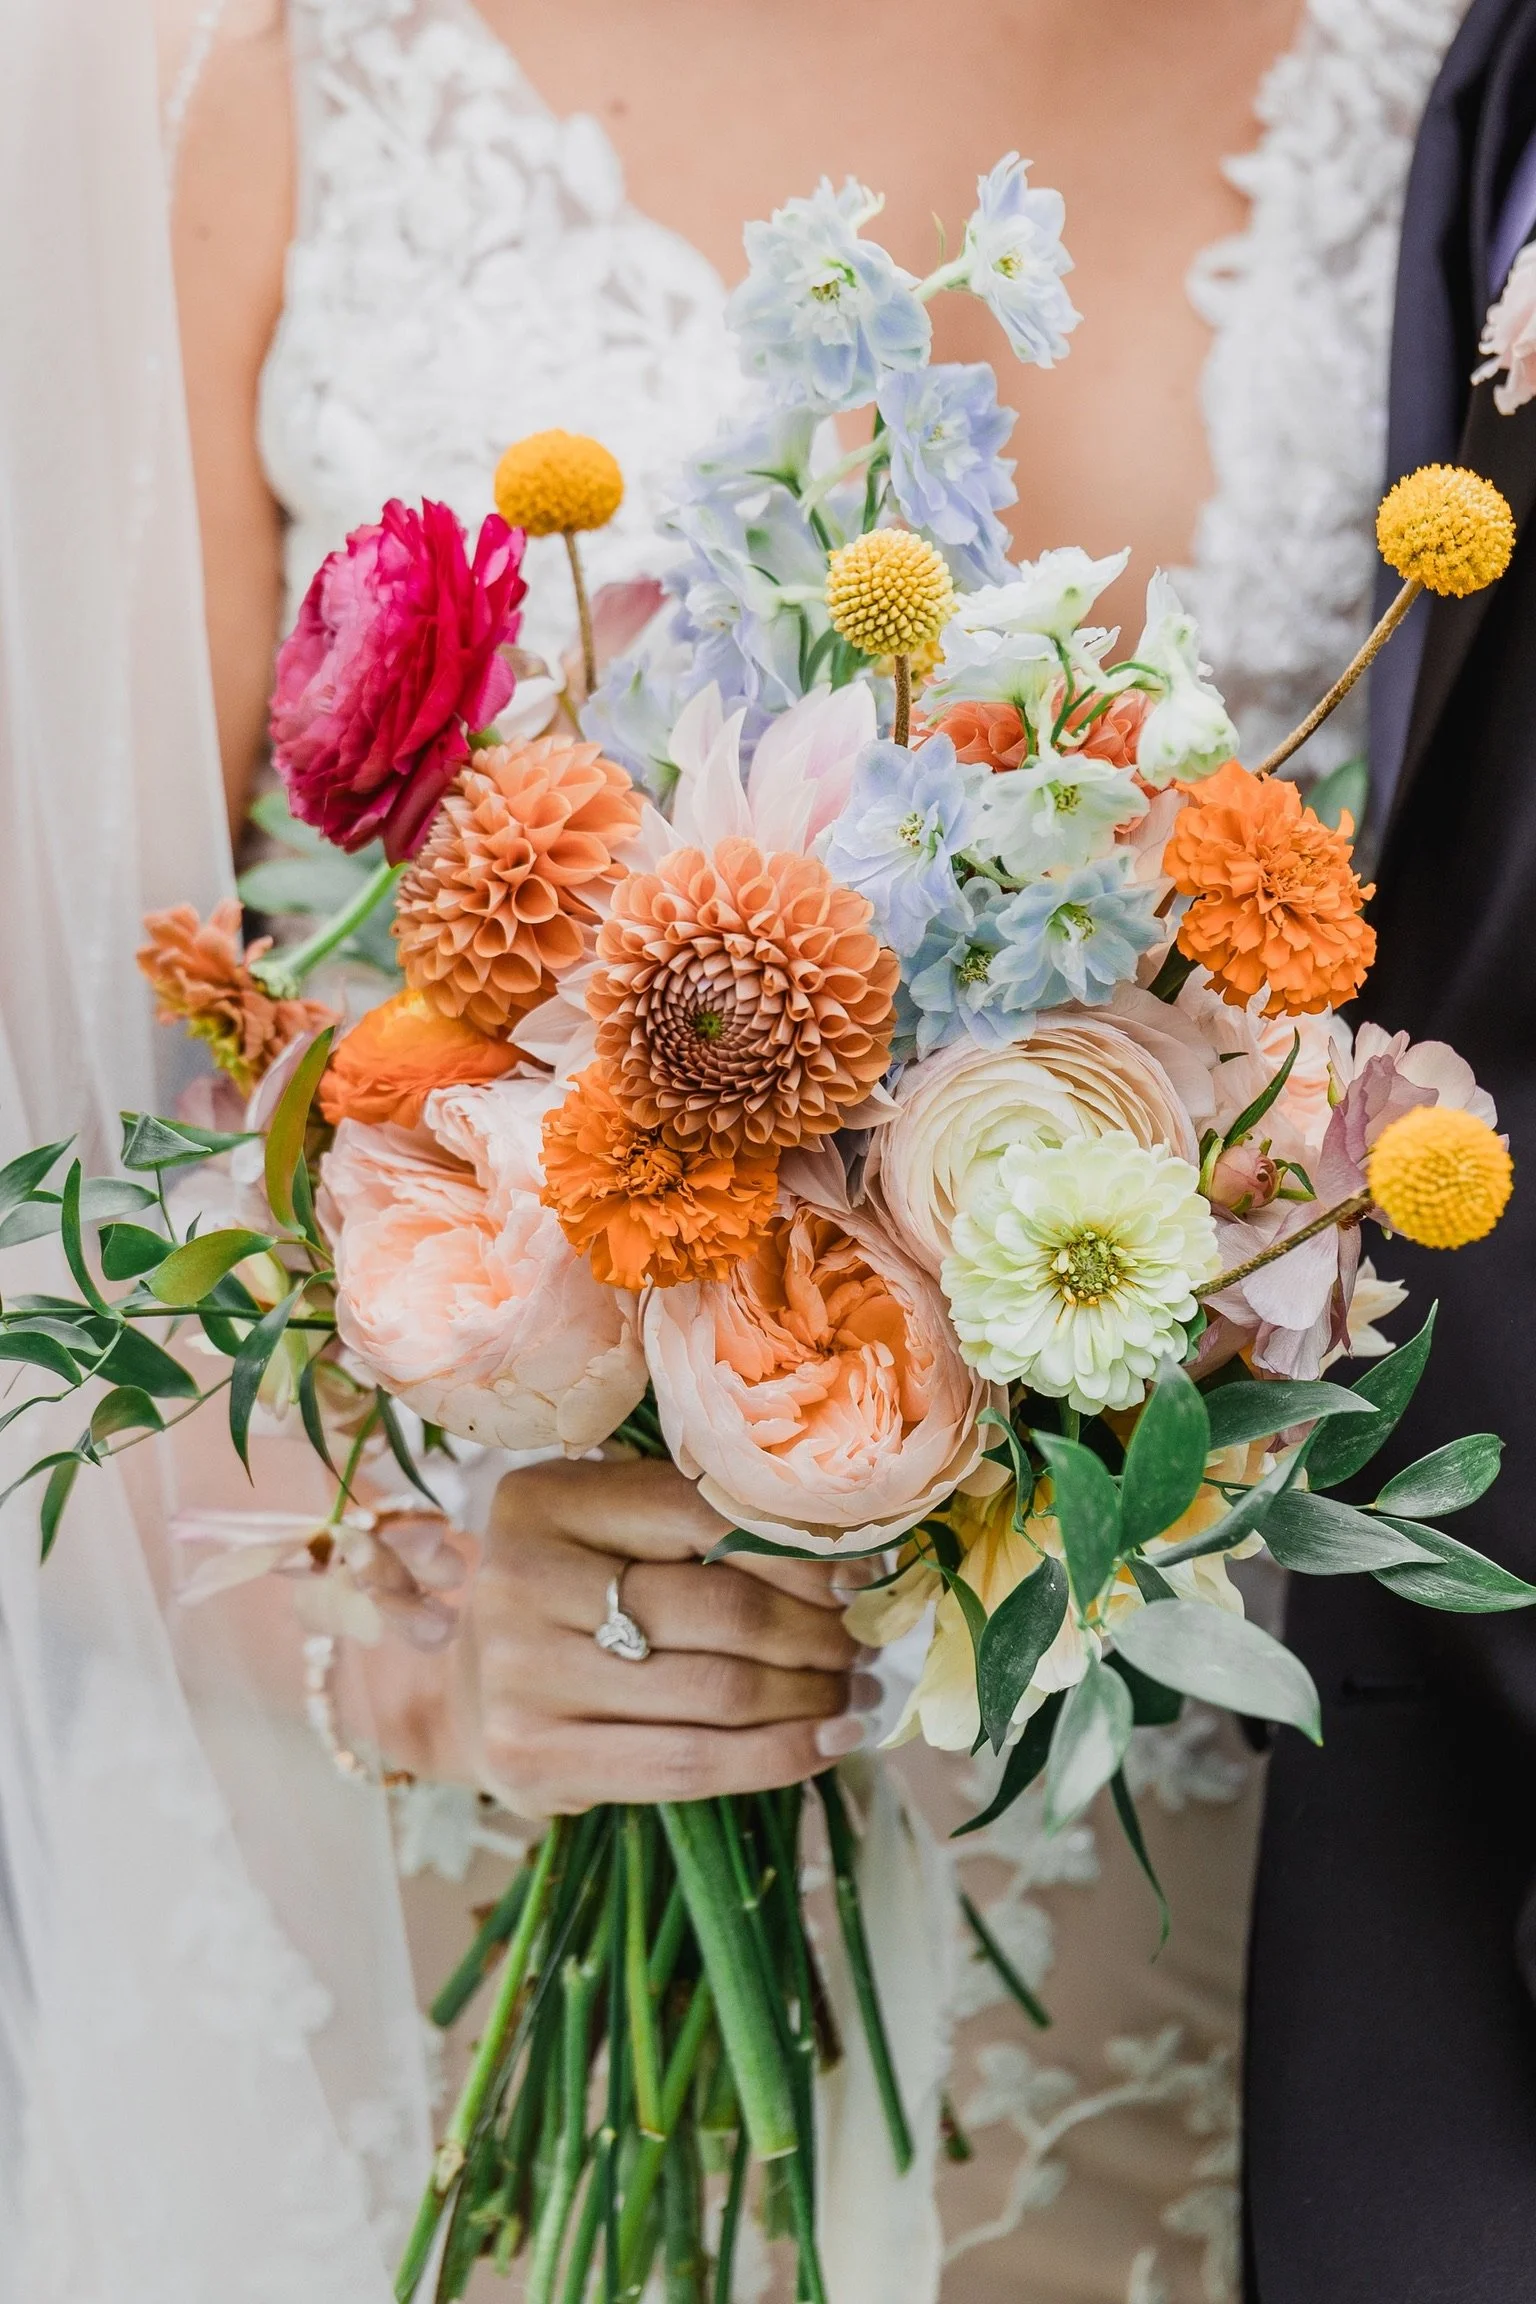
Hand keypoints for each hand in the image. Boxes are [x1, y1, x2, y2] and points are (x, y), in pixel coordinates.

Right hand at [455, 1456, 874, 1815]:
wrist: (466, 1693)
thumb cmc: (567, 1597)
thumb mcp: (608, 1530)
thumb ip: (698, 1523)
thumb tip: (850, 1559)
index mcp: (542, 1499)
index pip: (707, 1516)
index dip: (801, 1551)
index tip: (861, 1576)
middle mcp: (518, 1579)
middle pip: (722, 1609)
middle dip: (818, 1631)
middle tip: (864, 1643)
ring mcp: (520, 1677)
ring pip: (718, 1691)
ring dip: (811, 1695)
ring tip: (855, 1692)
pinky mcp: (533, 1761)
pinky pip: (690, 1765)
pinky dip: (779, 1756)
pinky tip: (828, 1743)